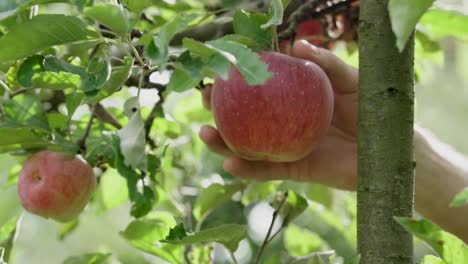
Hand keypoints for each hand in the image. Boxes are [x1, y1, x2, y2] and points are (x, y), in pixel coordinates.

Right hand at [199, 40, 358, 189]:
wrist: (389, 147)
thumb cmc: (372, 108)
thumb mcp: (350, 80)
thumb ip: (325, 64)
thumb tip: (296, 47)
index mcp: (293, 99)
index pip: (259, 87)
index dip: (237, 79)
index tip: (218, 69)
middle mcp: (284, 122)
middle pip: (245, 117)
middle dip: (220, 109)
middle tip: (205, 98)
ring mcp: (286, 146)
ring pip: (247, 146)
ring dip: (222, 143)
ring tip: (206, 133)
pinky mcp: (294, 169)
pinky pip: (266, 170)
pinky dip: (247, 170)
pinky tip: (230, 164)